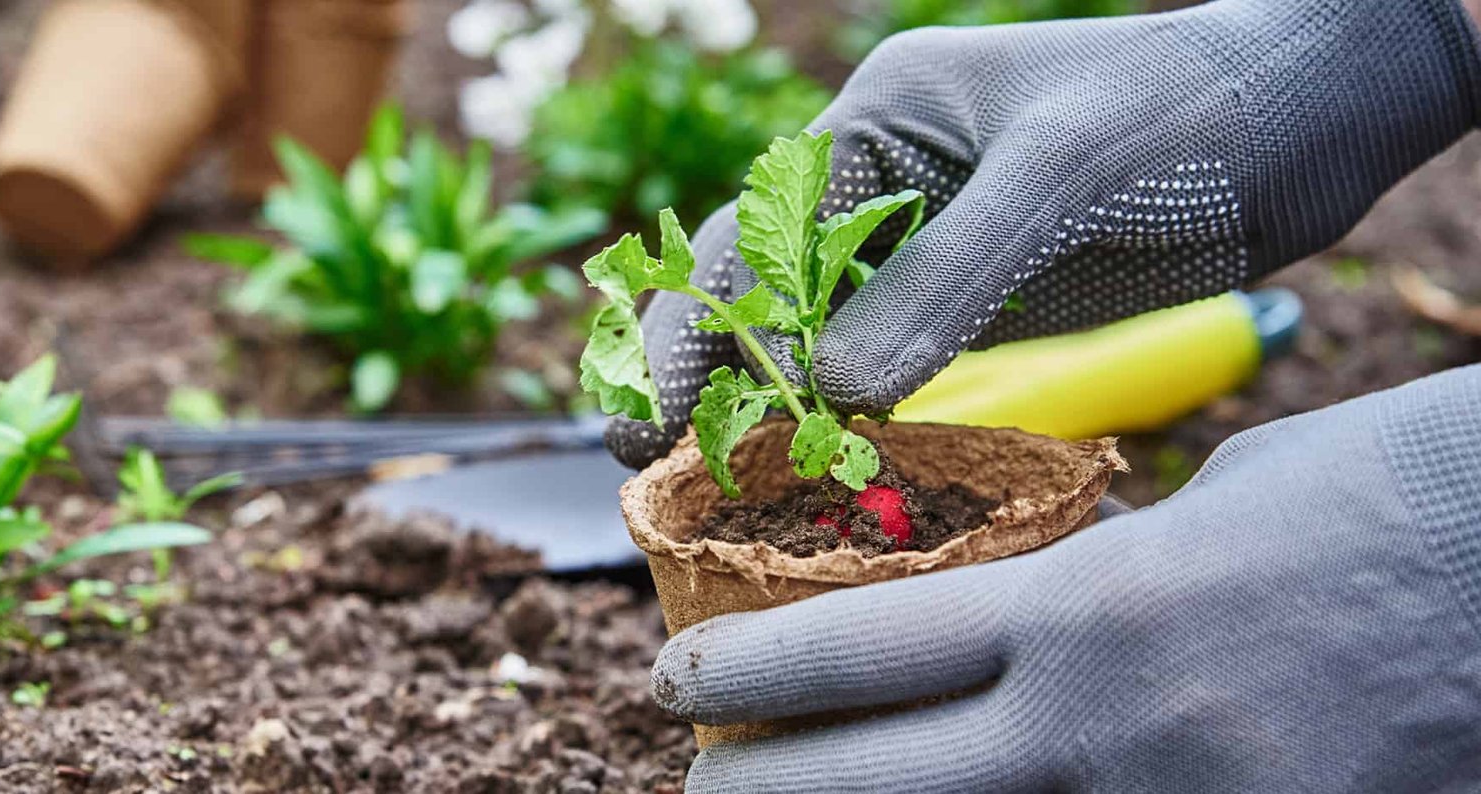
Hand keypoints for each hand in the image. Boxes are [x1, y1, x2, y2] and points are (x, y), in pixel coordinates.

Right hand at [606, 0, 1480, 467]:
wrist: (1296, 122)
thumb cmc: (1177, 114)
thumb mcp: (1055, 179)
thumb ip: (945, 281)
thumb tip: (838, 393)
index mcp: (872, 124)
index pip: (749, 236)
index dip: (690, 329)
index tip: (647, 415)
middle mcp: (880, 188)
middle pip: (759, 291)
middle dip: (701, 374)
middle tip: (650, 468)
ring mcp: (924, 249)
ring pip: (815, 338)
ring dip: (767, 406)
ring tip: (719, 491)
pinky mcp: (973, 303)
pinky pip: (888, 368)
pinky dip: (848, 420)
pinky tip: (825, 471)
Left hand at [653, 365, 1480, 791]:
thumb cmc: (1383, 497)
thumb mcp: (1208, 509)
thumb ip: (1091, 570)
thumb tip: (1011, 604)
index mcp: (1088, 613)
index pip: (857, 653)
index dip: (742, 677)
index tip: (675, 687)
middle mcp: (1106, 734)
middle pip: (869, 785)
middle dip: (762, 787)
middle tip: (701, 777)